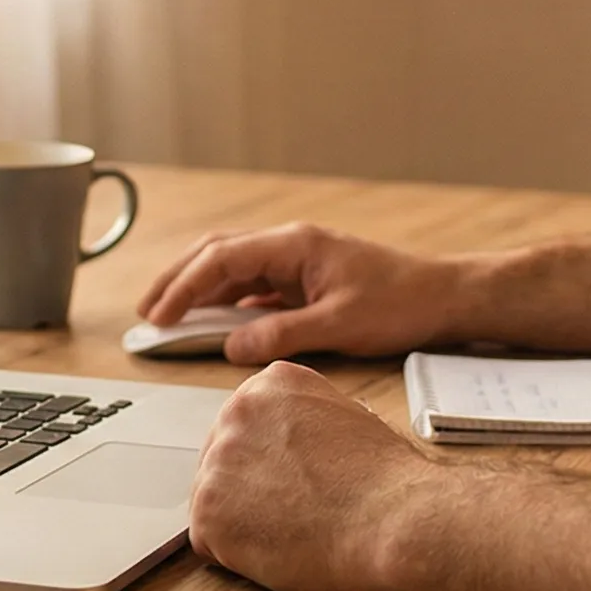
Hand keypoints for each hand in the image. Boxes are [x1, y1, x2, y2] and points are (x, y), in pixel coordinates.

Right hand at [136, 223, 474, 363]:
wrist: (443, 298)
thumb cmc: (400, 304)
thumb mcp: (338, 325)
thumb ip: (281, 334)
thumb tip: (231, 345)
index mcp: (295, 245)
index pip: (223, 259)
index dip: (184, 287)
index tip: (159, 316)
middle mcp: (290, 246)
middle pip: (218, 255)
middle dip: (178, 280)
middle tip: (147, 312)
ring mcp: (297, 262)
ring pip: (234, 270)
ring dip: (200, 290)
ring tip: (168, 317)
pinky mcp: (305, 280)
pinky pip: (255, 288)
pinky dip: (228, 303)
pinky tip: (215, 323)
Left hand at [188, 362, 441, 590]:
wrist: (397, 520)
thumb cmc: (387, 481)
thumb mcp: (345, 418)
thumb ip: (301, 423)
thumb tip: (284, 448)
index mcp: (270, 384)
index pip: (247, 430)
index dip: (271, 466)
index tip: (298, 483)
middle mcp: (235, 411)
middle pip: (223, 463)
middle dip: (251, 493)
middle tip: (297, 514)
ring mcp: (217, 459)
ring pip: (214, 503)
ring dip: (245, 525)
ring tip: (295, 531)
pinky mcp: (207, 510)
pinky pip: (207, 542)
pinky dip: (236, 556)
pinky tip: (279, 549)